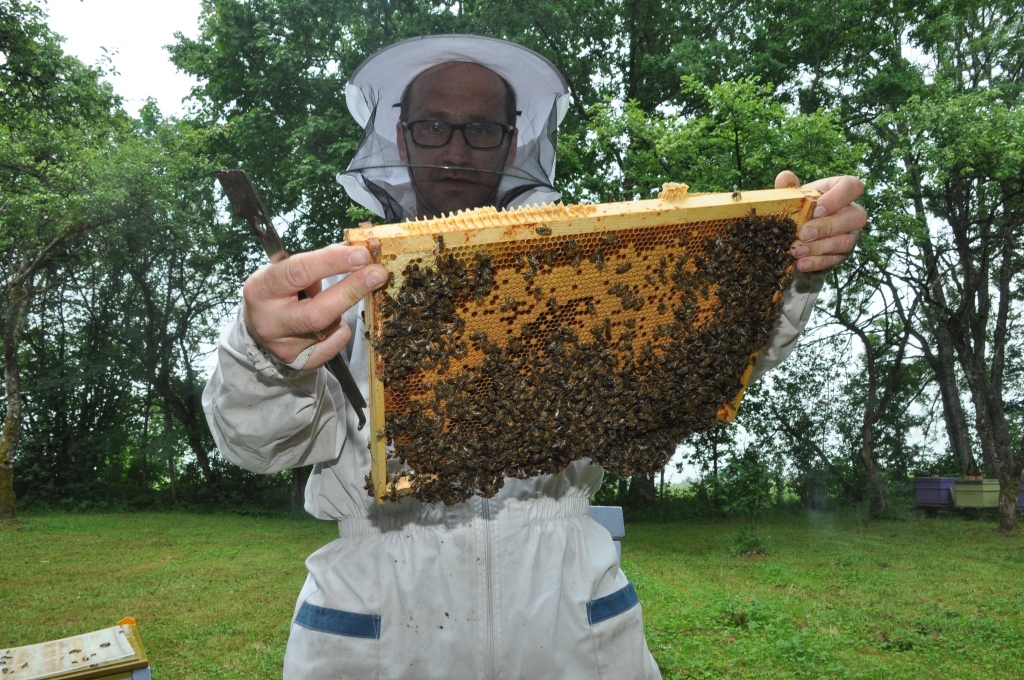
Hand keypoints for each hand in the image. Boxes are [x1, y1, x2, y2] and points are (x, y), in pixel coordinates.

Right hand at [242, 244, 387, 369]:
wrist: (260, 328)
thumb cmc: (279, 292)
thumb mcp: (288, 272)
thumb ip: (320, 261)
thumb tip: (359, 250)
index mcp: (262, 289)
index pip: (298, 273)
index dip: (333, 262)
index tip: (361, 254)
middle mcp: (270, 321)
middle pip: (318, 311)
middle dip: (352, 290)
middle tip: (378, 274)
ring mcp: (284, 346)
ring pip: (330, 327)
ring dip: (341, 311)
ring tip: (333, 302)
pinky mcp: (300, 363)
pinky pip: (334, 344)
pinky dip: (340, 331)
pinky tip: (330, 324)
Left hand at [776, 171, 865, 271]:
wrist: (800, 232)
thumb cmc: (801, 207)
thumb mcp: (795, 196)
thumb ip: (789, 187)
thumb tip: (784, 178)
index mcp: (842, 190)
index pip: (852, 187)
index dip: (837, 198)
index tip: (816, 209)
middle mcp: (853, 212)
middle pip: (854, 217)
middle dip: (827, 226)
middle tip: (803, 233)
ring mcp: (851, 234)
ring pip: (845, 241)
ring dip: (819, 247)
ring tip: (796, 250)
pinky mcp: (843, 254)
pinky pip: (835, 259)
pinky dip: (816, 262)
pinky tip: (801, 263)